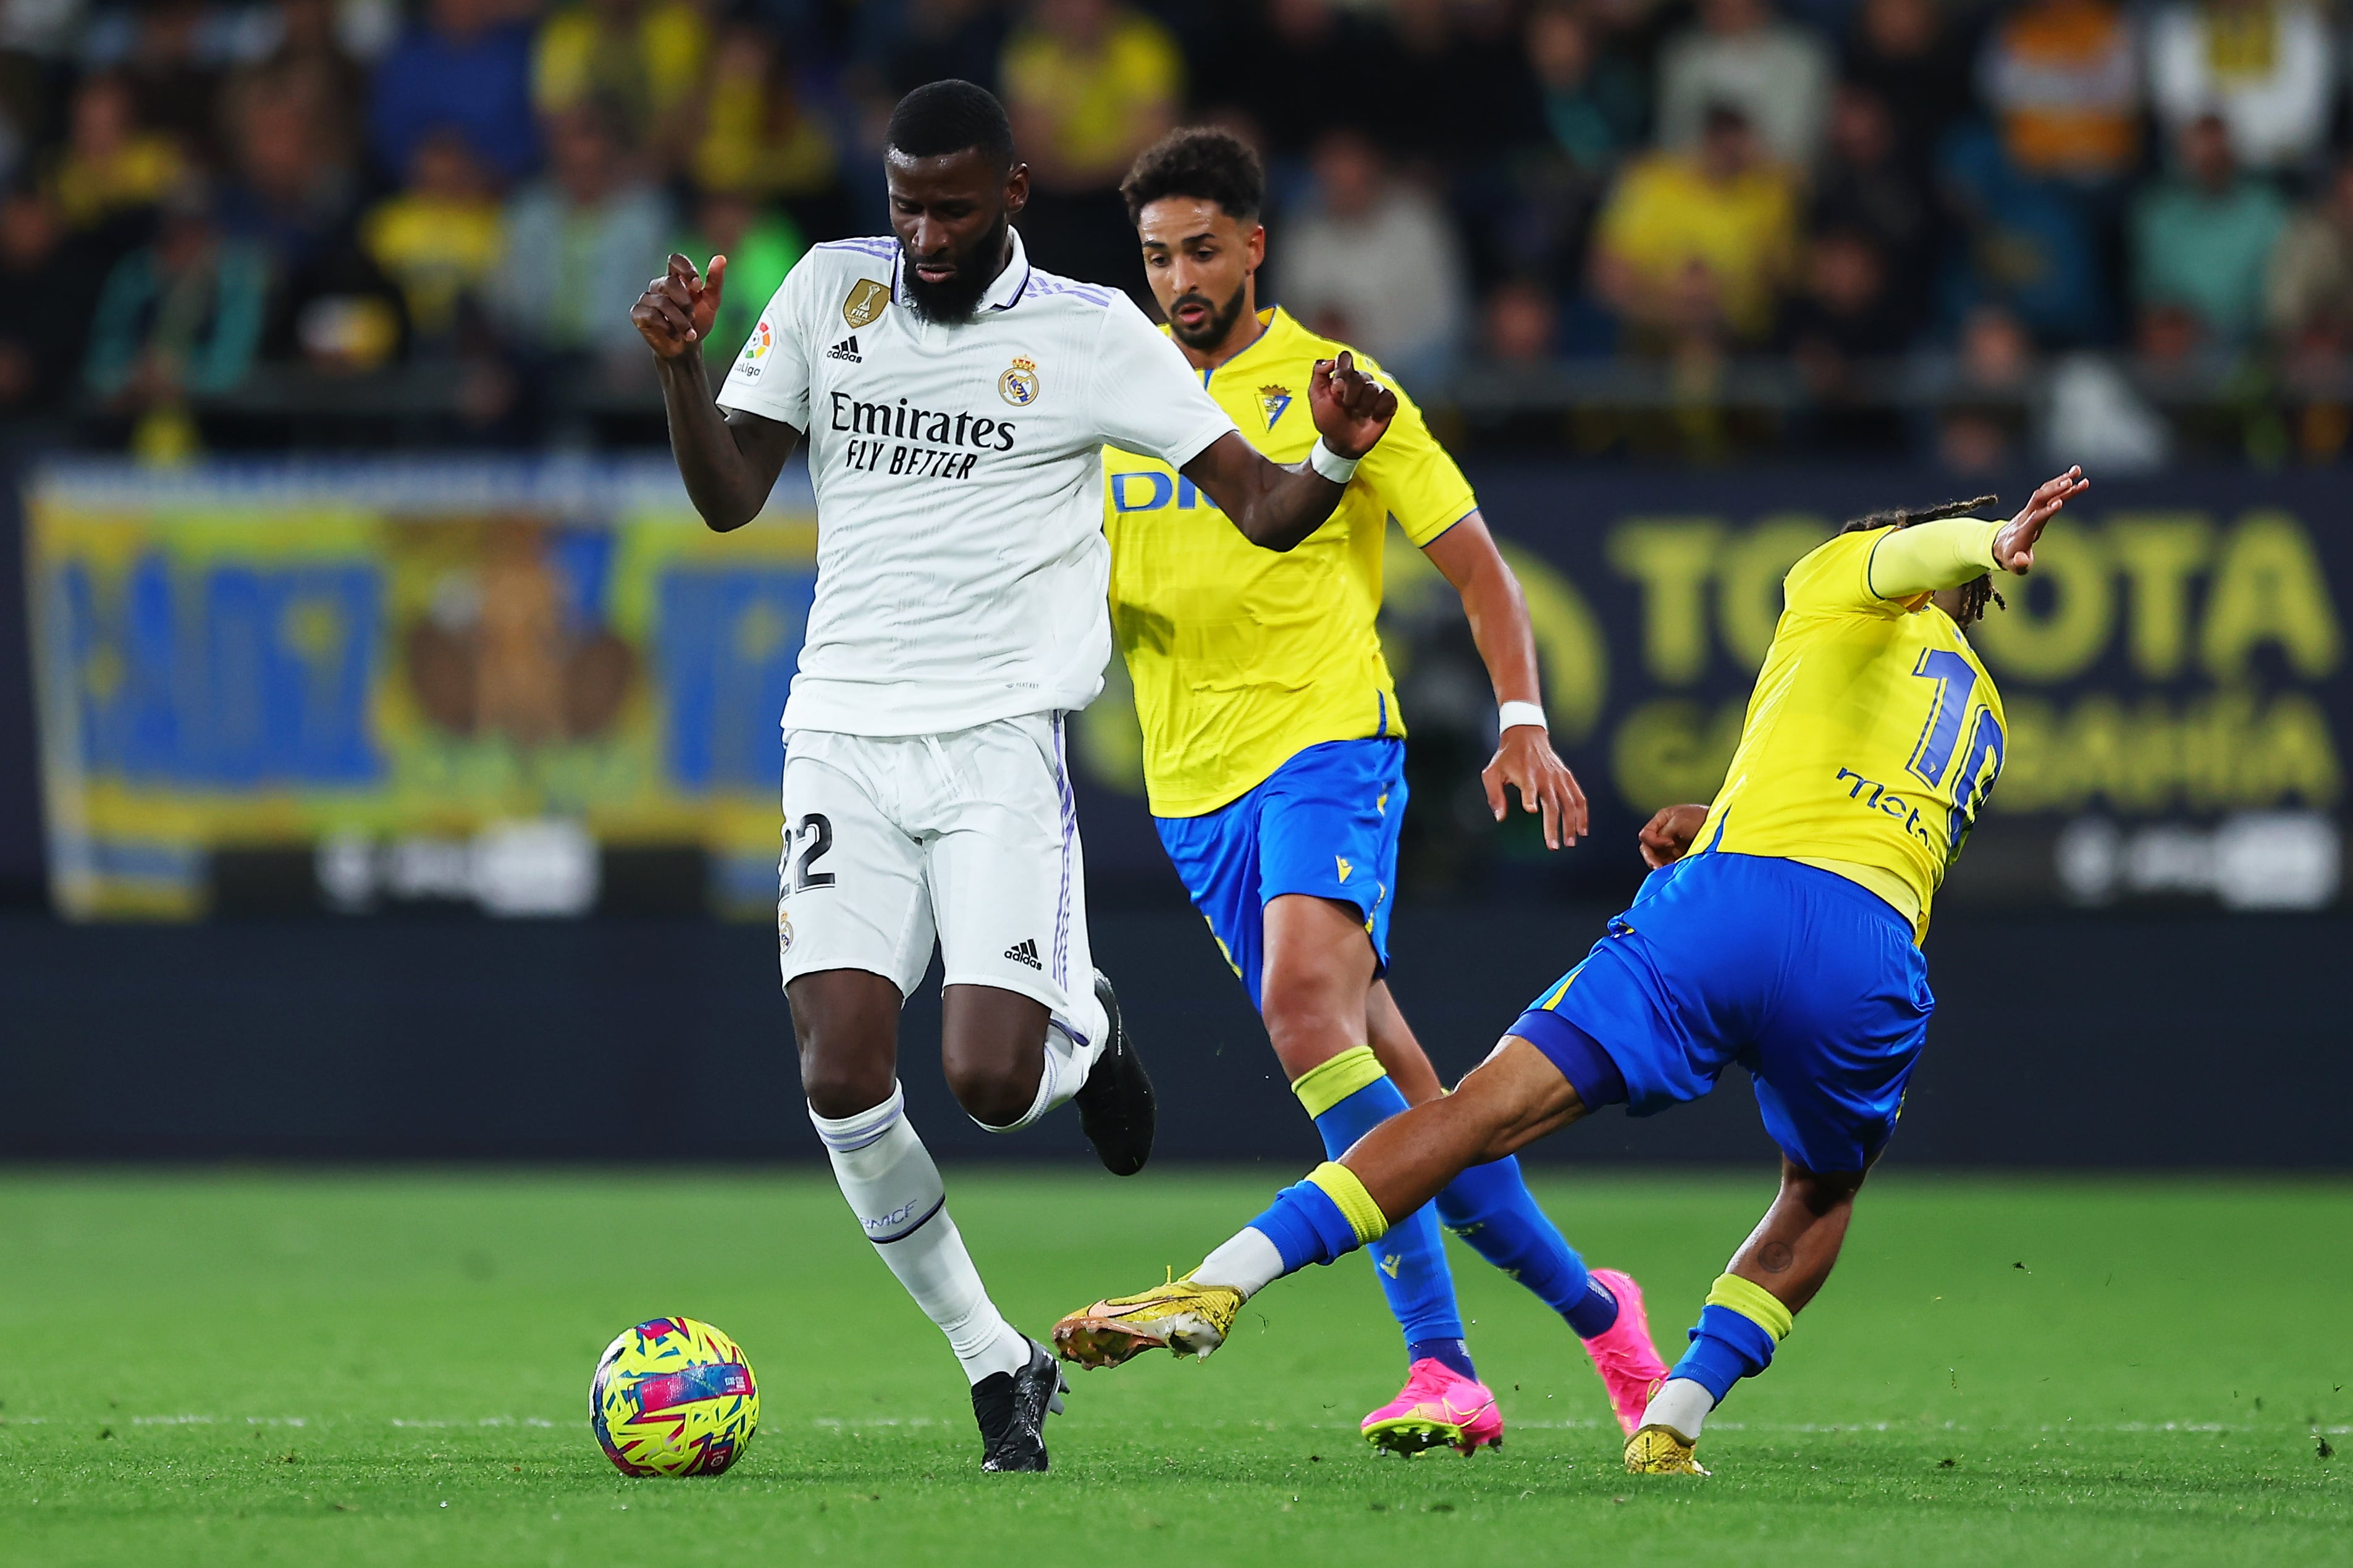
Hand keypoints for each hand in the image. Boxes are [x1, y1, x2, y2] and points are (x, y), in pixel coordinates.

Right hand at [632, 253, 727, 359]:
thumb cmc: (698, 323)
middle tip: (692, 317)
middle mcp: (660, 285)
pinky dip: (667, 327)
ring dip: (680, 321)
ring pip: (662, 302)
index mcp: (677, 278)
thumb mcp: (711, 302)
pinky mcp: (638, 313)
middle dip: (685, 303)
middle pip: (669, 282)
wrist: (687, 349)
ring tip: (688, 333)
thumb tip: (721, 258)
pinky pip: (651, 314)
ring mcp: (647, 299)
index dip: (686, 269)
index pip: (675, 259)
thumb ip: (715, 280)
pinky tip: (674, 335)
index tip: (697, 286)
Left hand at [1307, 350, 1397, 459]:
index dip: (1342, 371)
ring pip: (1374, 388)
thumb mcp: (1316, 397)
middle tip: (1346, 407)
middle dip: (1350, 395)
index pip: (1345, 358)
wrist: (1341, 442)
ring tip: (1357, 414)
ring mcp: (1375, 391)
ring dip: (1362, 406)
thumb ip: (1319, 374)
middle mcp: (1361, 380)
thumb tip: (1330, 361)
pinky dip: (1378, 409)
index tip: (1336, 388)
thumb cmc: (1329, 419)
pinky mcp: (1387, 403)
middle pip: (1360, 376)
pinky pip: (1388, 397)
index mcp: (1344, 375)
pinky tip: (1371, 416)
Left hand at [1484, 725, 1587, 849]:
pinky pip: (1579, 797)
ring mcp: (1559, 777)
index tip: (1531, 810)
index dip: (1530, 797)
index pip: (1529, 787)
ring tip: (1570, 843)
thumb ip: (1494, 795)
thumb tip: (1499, 818)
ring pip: (1570, 803)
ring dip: (1571, 824)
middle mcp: (1545, 776)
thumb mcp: (1492, 772)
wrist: (1526, 735)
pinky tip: (1582, 830)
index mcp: (1526, 774)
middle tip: (1553, 847)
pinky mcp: (1567, 777)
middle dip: (1554, 826)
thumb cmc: (1506, 758)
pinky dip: (1582, 814)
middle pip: (1553, 803)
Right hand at [1638, 804, 1710, 867]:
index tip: (1670, 844)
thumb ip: (1663, 832)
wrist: (1724, 829)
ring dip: (1660, 865)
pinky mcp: (1681, 855)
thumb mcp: (1680, 821)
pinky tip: (1674, 870)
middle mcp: (1666, 832)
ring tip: (1668, 870)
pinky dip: (1669, 868)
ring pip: (1657, 858)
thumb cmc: (1704, 819)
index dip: (1654, 841)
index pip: (1646, 835)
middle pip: (1648, 848)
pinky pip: (1668, 864)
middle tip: (1659, 867)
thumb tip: (1659, 846)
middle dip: (1652, 857)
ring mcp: (1673, 845)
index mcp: (1663, 819)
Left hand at [1992, 465, 2087, 574]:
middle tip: (2071, 481)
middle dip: (2054, 490)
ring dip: (2060, 481)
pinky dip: (2060, 483)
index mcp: (2023, 532)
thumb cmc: (2011, 558)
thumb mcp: (2014, 565)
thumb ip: (2019, 563)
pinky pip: (2049, 493)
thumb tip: (2022, 560)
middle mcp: (2026, 517)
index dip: (2046, 511)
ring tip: (2078, 471)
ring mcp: (2031, 510)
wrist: (2000, 546)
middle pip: (2039, 499)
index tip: (2059, 503)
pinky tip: (2074, 476)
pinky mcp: (2037, 507)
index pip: (2035, 518)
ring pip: (2045, 492)